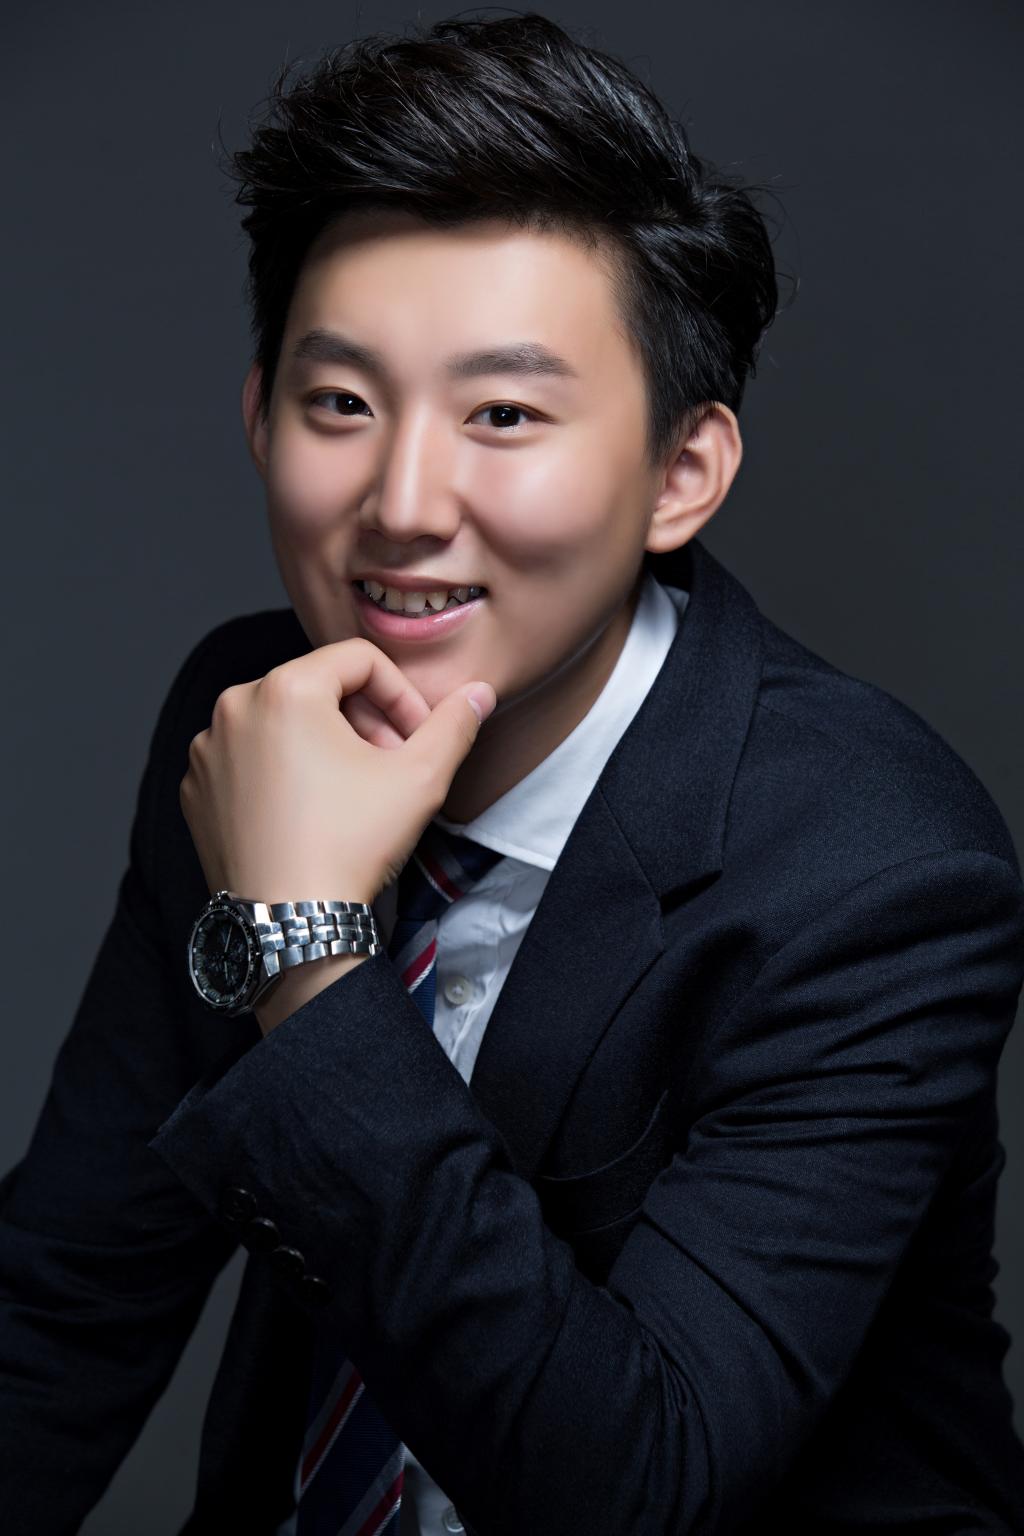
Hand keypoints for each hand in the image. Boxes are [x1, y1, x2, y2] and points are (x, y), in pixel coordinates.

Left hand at [179, 637, 496, 909]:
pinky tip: (309, 812)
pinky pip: (248, 759)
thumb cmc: (351, 846)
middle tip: (390, 767)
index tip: (417, 738)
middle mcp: (234, 708)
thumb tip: (478, 694)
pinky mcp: (195, 790)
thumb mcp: (422, 778)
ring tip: (351, 792)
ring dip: (323, 745)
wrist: (291, 923)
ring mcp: (208, 751)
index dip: (401, 696)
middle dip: (363, 721)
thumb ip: (454, 724)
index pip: (358, 661)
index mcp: (284, 689)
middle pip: (317, 689)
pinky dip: (282, 772)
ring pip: (281, 723)